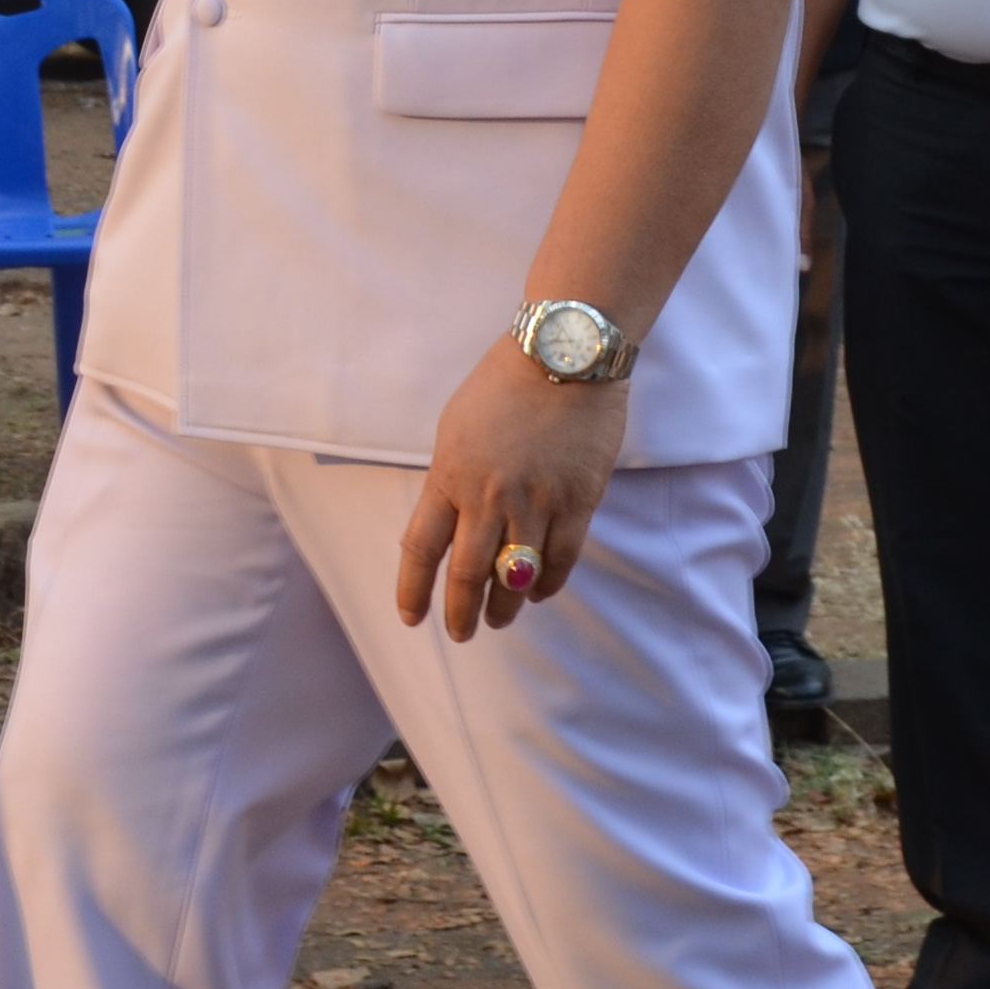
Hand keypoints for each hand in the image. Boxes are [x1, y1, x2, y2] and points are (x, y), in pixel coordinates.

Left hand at [392, 339, 630, 641]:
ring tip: (498, 622)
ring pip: (514, 578)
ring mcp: (535, 503)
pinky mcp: (578, 503)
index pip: (422, 549)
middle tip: (460, 634)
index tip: (411, 617)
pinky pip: (560, 561)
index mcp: (449, 475)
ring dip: (503, 609)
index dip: (414, 590)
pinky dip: (547, 586)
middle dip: (459, 614)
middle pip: (466, 575)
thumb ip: (449, 479)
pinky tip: (536, 594)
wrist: (564, 354)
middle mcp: (488, 497)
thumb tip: (448, 522)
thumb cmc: (504, 384)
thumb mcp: (456, 428)